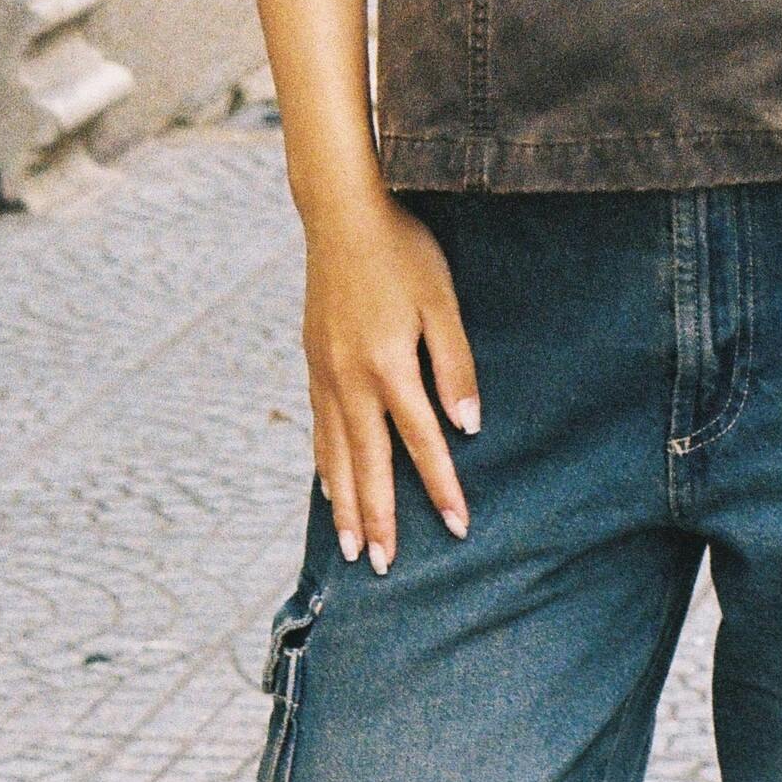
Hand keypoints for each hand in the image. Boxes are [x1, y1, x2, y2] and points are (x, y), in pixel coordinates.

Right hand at [298, 191, 480, 573]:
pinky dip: (324, 466)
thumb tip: (468, 425)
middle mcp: (350, 381)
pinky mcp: (313, 362)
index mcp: (388, 367)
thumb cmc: (401, 251)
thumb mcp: (441, 300)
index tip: (458, 527)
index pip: (421, 442)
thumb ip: (455, 364)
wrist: (340, 214)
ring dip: (345, 505)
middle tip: (384, 567)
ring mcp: (325, 374)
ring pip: (335, 456)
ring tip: (349, 550)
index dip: (442, 487)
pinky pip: (319, 429)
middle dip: (378, 519)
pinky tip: (329, 487)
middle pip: (368, 465)